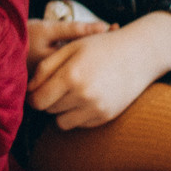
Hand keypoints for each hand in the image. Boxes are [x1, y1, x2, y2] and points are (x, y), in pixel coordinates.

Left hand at [29, 11, 170, 130]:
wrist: (139, 55)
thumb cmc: (100, 46)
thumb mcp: (70, 48)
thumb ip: (46, 67)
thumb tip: (30, 90)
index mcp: (71, 75)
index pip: (38, 100)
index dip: (32, 97)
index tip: (35, 90)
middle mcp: (83, 95)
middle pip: (49, 110)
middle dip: (48, 100)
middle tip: (58, 85)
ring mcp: (96, 108)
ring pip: (62, 122)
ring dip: (61, 110)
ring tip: (71, 92)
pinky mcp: (106, 117)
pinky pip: (80, 124)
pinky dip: (78, 114)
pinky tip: (87, 96)